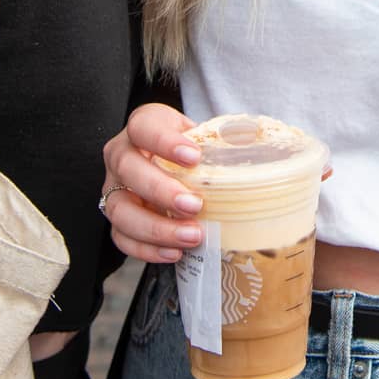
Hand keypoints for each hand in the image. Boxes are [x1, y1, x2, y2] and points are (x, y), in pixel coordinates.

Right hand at [99, 103, 205, 263]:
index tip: (193, 156)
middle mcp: (121, 155)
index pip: (144, 127)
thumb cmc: (188, 148)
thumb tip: (264, 161)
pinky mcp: (117, 217)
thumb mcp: (202, 136)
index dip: (164, 142)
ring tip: (191, 235)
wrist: (171, 161)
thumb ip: (221, 144)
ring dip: (156, 227)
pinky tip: (174, 252)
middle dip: (161, 190)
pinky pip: (122, 237)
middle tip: (194, 205)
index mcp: (142, 126)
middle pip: (128, 169)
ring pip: (120, 209)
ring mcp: (114, 188)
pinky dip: (147, 249)